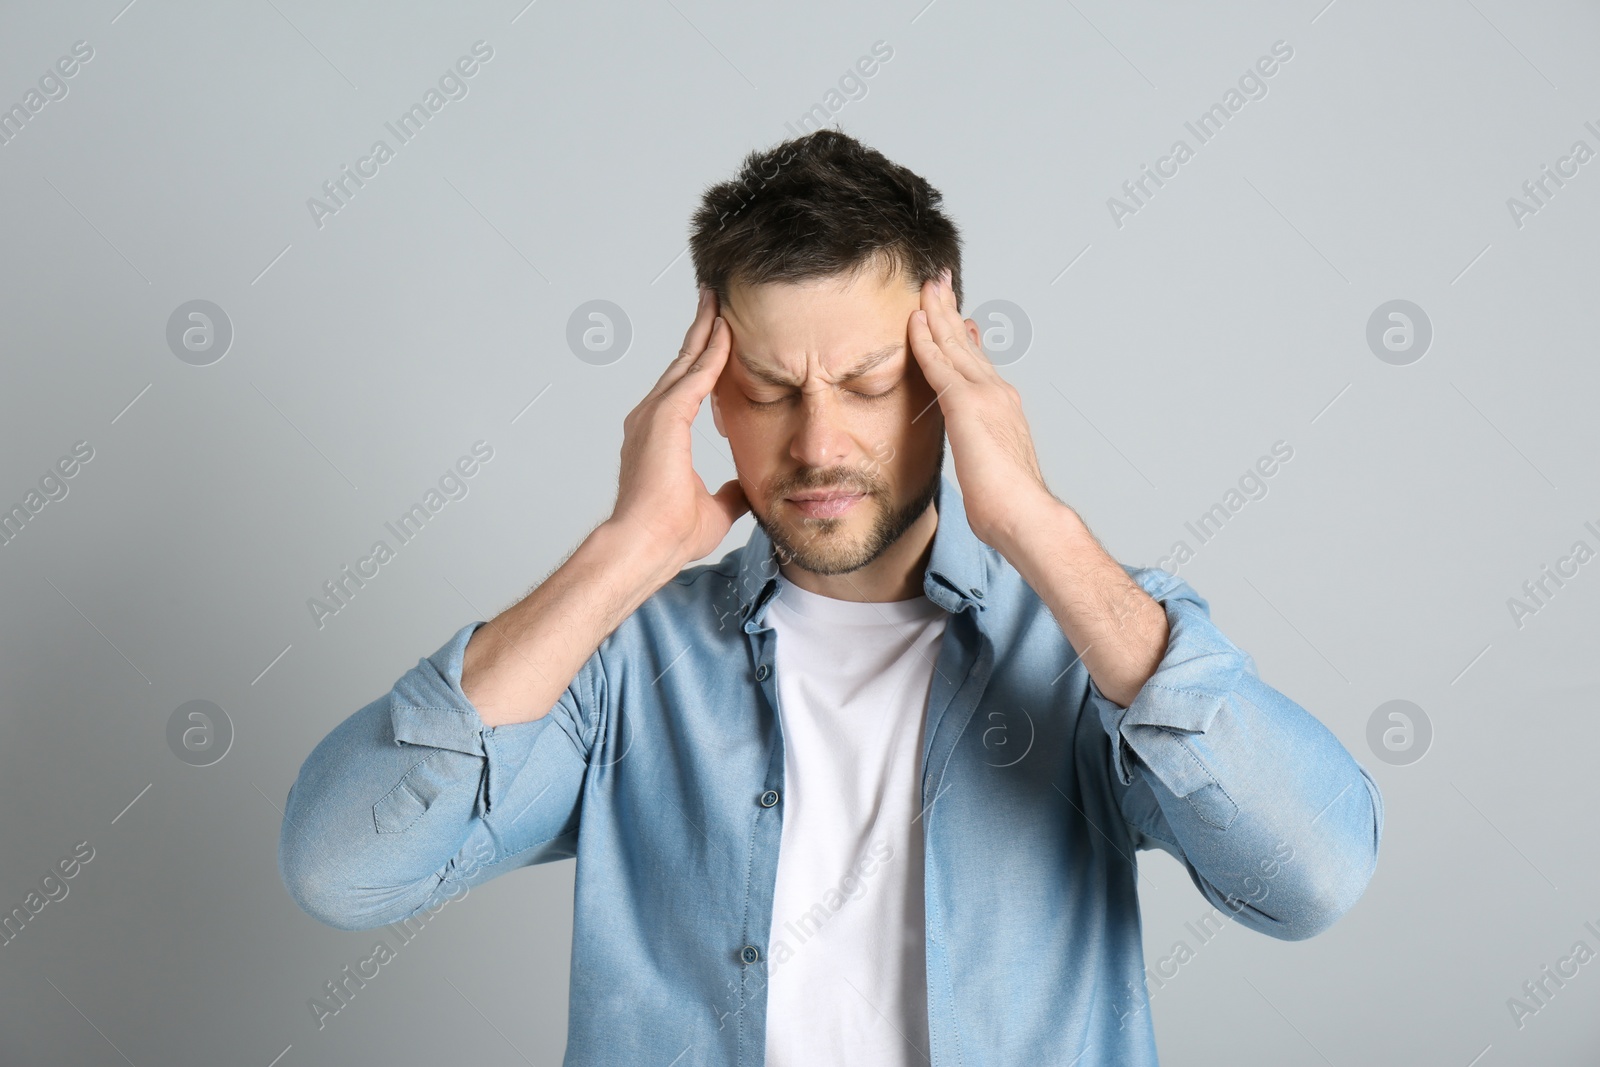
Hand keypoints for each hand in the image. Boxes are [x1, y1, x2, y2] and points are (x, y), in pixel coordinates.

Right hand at [607, 287, 749, 567]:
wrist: (647, 546)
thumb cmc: (669, 535)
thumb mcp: (715, 509)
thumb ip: (728, 492)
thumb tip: (745, 488)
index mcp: (659, 435)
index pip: (686, 386)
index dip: (703, 360)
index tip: (718, 336)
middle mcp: (650, 417)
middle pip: (683, 363)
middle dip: (701, 331)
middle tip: (715, 299)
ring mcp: (654, 414)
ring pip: (687, 360)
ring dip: (706, 330)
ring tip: (720, 301)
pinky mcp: (665, 416)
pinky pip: (695, 374)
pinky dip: (711, 350)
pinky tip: (727, 330)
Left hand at [907, 268, 1055, 550]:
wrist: (1024, 515)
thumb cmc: (1008, 506)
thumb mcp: (992, 468)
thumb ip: (981, 452)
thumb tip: (975, 455)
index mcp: (1003, 406)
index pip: (977, 362)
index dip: (962, 335)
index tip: (955, 317)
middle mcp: (996, 392)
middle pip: (965, 342)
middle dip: (949, 310)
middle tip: (939, 283)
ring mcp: (983, 394)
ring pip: (952, 343)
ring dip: (937, 311)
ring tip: (927, 285)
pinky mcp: (965, 404)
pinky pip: (937, 363)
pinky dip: (924, 338)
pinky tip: (913, 320)